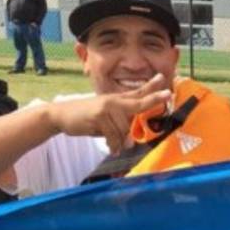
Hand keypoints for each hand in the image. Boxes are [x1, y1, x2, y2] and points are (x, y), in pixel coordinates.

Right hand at [47, 74, 170, 154]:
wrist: (60, 115)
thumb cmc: (87, 119)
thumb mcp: (105, 119)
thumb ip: (120, 128)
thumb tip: (130, 142)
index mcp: (117, 100)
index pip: (137, 93)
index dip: (151, 88)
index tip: (163, 80)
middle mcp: (114, 101)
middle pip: (138, 102)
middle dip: (154, 99)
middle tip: (168, 95)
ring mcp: (106, 107)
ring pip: (124, 129)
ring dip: (121, 142)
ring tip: (115, 147)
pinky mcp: (99, 116)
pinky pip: (114, 136)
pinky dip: (113, 145)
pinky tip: (112, 149)